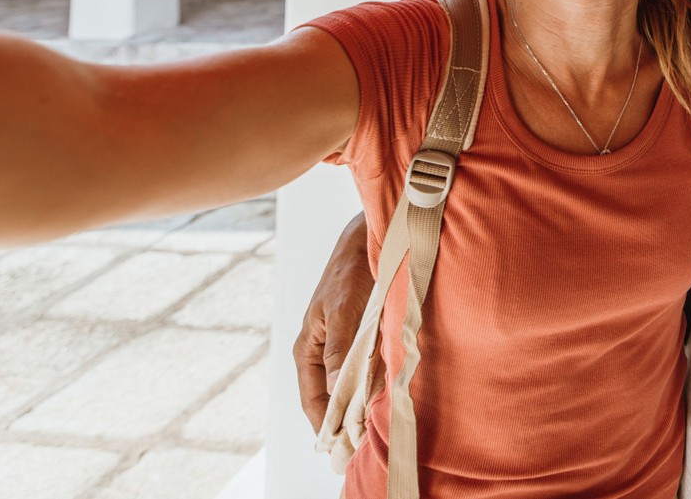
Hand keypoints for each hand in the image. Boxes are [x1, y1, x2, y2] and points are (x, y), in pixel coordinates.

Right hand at [295, 212, 376, 430]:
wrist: (368, 242)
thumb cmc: (349, 274)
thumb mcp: (341, 311)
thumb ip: (337, 349)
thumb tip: (336, 389)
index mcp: (307, 348)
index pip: (311, 398)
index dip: (324, 424)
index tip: (338, 446)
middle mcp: (321, 352)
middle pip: (328, 396)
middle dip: (341, 421)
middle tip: (356, 448)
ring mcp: (341, 347)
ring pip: (347, 386)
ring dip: (357, 406)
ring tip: (371, 432)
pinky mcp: (360, 340)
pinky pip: (363, 371)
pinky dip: (371, 387)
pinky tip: (384, 400)